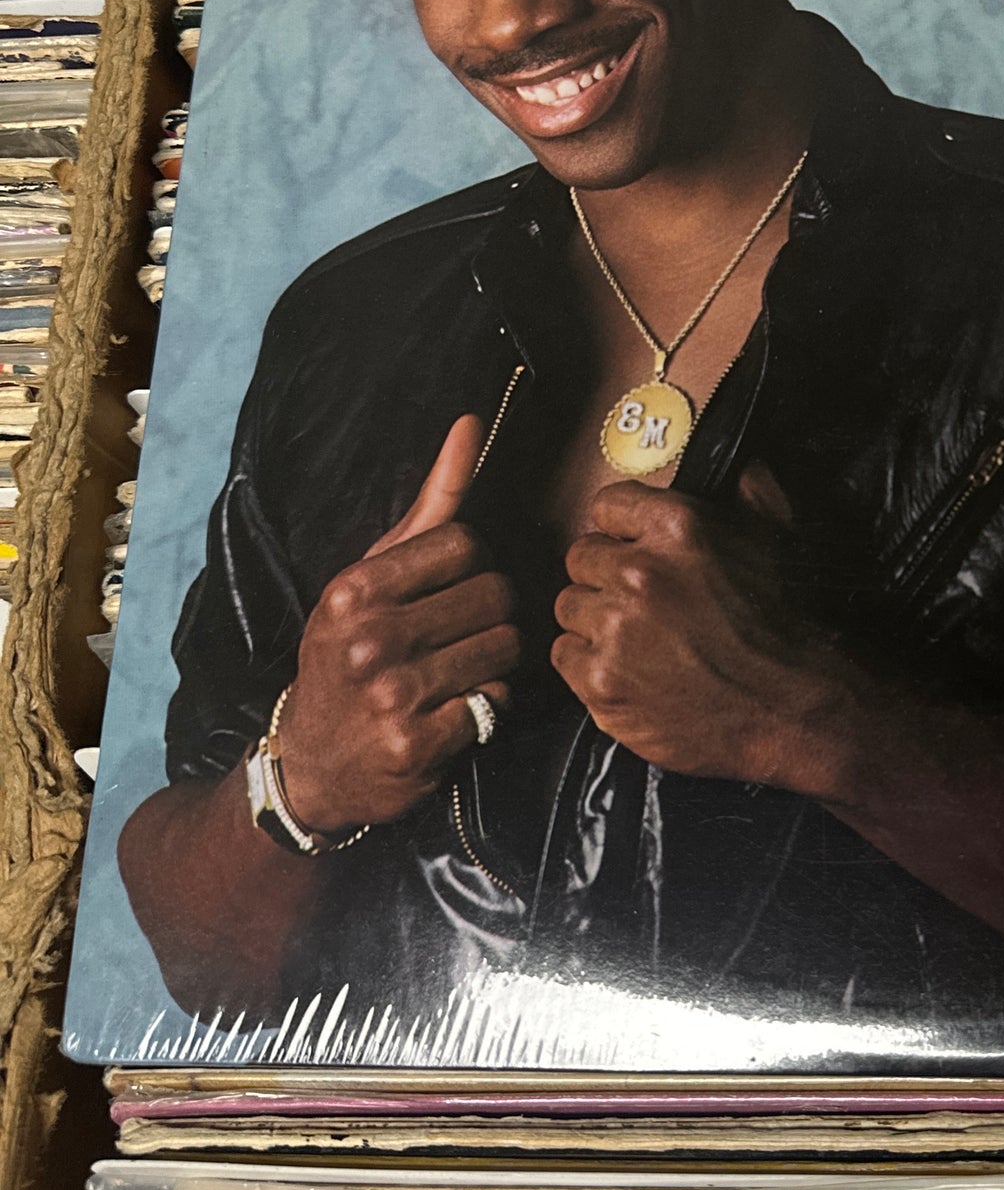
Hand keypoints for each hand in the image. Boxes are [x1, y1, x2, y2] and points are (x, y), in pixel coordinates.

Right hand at [276, 415, 519, 834]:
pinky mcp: (418, 742)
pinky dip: (489, 706)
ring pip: (505, 647)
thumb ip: (430, 505)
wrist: (311, 765)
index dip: (473, 567)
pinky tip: (458, 710)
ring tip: (460, 671)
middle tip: (461, 635)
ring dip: (495, 661)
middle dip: (491, 615)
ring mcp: (393, 693)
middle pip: (495, 595)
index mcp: (355, 589)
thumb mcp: (369, 578)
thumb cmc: (348, 656)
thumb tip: (470, 424)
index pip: (465, 544)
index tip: (452, 590)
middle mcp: (370, 637)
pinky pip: (498, 702)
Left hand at [551, 465, 859, 795]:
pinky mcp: (601, 682)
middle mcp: (639, 574)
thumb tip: (736, 459)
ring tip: (640, 639)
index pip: (607, 506)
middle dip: (607, 577)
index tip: (632, 546)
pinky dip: (590, 664)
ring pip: (570, 608)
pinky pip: (565, 656)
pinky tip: (630, 668)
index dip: (622, 530)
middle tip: (643, 602)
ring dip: (596, 621)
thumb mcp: (773, 537)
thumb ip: (747, 488)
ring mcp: (616, 631)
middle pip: (582, 558)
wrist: (789, 709)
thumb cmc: (781, 627)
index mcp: (676, 528)